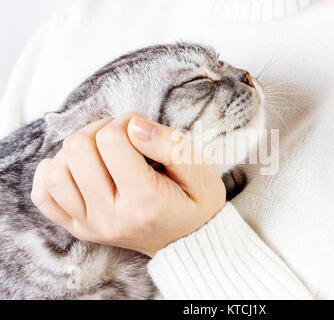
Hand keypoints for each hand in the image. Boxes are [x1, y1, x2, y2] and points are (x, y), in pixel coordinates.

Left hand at [31, 112, 225, 256]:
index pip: (112, 141)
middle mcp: (112, 217)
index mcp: (145, 202)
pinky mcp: (79, 228)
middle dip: (100, 130)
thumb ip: (170, 144)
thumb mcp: (200, 170)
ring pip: (56, 171)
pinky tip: (75, 167)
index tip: (141, 130)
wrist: (187, 241)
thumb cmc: (195, 203)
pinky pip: (44, 197)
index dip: (126, 122)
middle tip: (122, 137)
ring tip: (101, 152)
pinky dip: (52, 173)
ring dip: (76, 150)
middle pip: (78, 150)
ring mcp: (91, 226)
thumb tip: (133, 125)